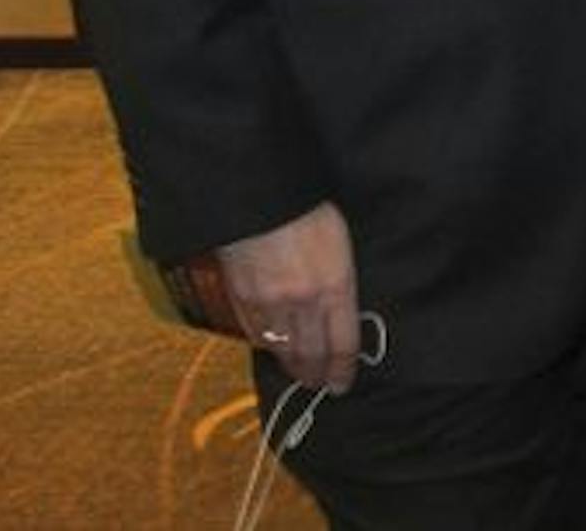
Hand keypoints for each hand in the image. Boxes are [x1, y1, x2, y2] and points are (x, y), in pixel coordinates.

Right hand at [218, 201, 360, 389]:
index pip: (343, 343)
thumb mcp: (341, 244)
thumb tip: (340, 308)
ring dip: (293, 367)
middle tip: (322, 387)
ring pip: (283, 349)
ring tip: (300, 376)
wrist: (261, 198)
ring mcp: (270, 304)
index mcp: (336, 287)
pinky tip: (273, 351)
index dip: (343, 369)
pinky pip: (256, 334)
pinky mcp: (242, 298)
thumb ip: (340, 281)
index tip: (343, 383)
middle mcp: (303, 303)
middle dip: (318, 375)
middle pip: (312, 353)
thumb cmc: (311, 211)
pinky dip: (267, 347)